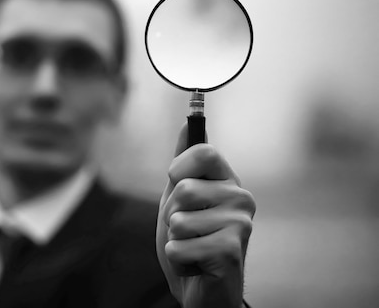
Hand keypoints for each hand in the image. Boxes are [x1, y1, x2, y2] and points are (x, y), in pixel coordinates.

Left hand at [156, 123, 255, 307]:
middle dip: (171, 214)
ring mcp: (240, 224)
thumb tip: (188, 122)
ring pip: (178, 219)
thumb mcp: (178, 197)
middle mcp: (241, 198)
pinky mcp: (232, 251)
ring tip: (192, 246)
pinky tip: (197, 265)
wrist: (199, 289)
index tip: (176, 182)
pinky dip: (178, 260)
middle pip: (183, 187)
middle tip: (186, 229)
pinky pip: (179, 247)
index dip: (178, 167)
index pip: (202, 151)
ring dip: (174, 239)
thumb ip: (183, 162)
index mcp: (227, 181)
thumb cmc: (189, 240)